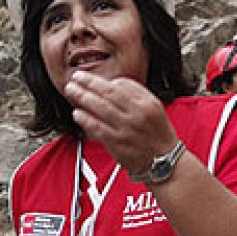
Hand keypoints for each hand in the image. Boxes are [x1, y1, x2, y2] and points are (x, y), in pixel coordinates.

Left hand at [63, 71, 180, 179]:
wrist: (164, 159)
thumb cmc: (157, 133)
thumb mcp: (154, 106)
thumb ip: (135, 93)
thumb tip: (113, 83)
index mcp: (146, 103)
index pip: (119, 85)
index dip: (99, 80)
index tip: (86, 76)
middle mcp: (137, 115)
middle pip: (108, 94)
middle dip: (88, 84)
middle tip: (74, 79)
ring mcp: (126, 129)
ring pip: (101, 109)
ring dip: (83, 98)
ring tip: (72, 91)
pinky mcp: (118, 144)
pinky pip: (98, 128)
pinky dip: (86, 120)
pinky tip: (77, 113)